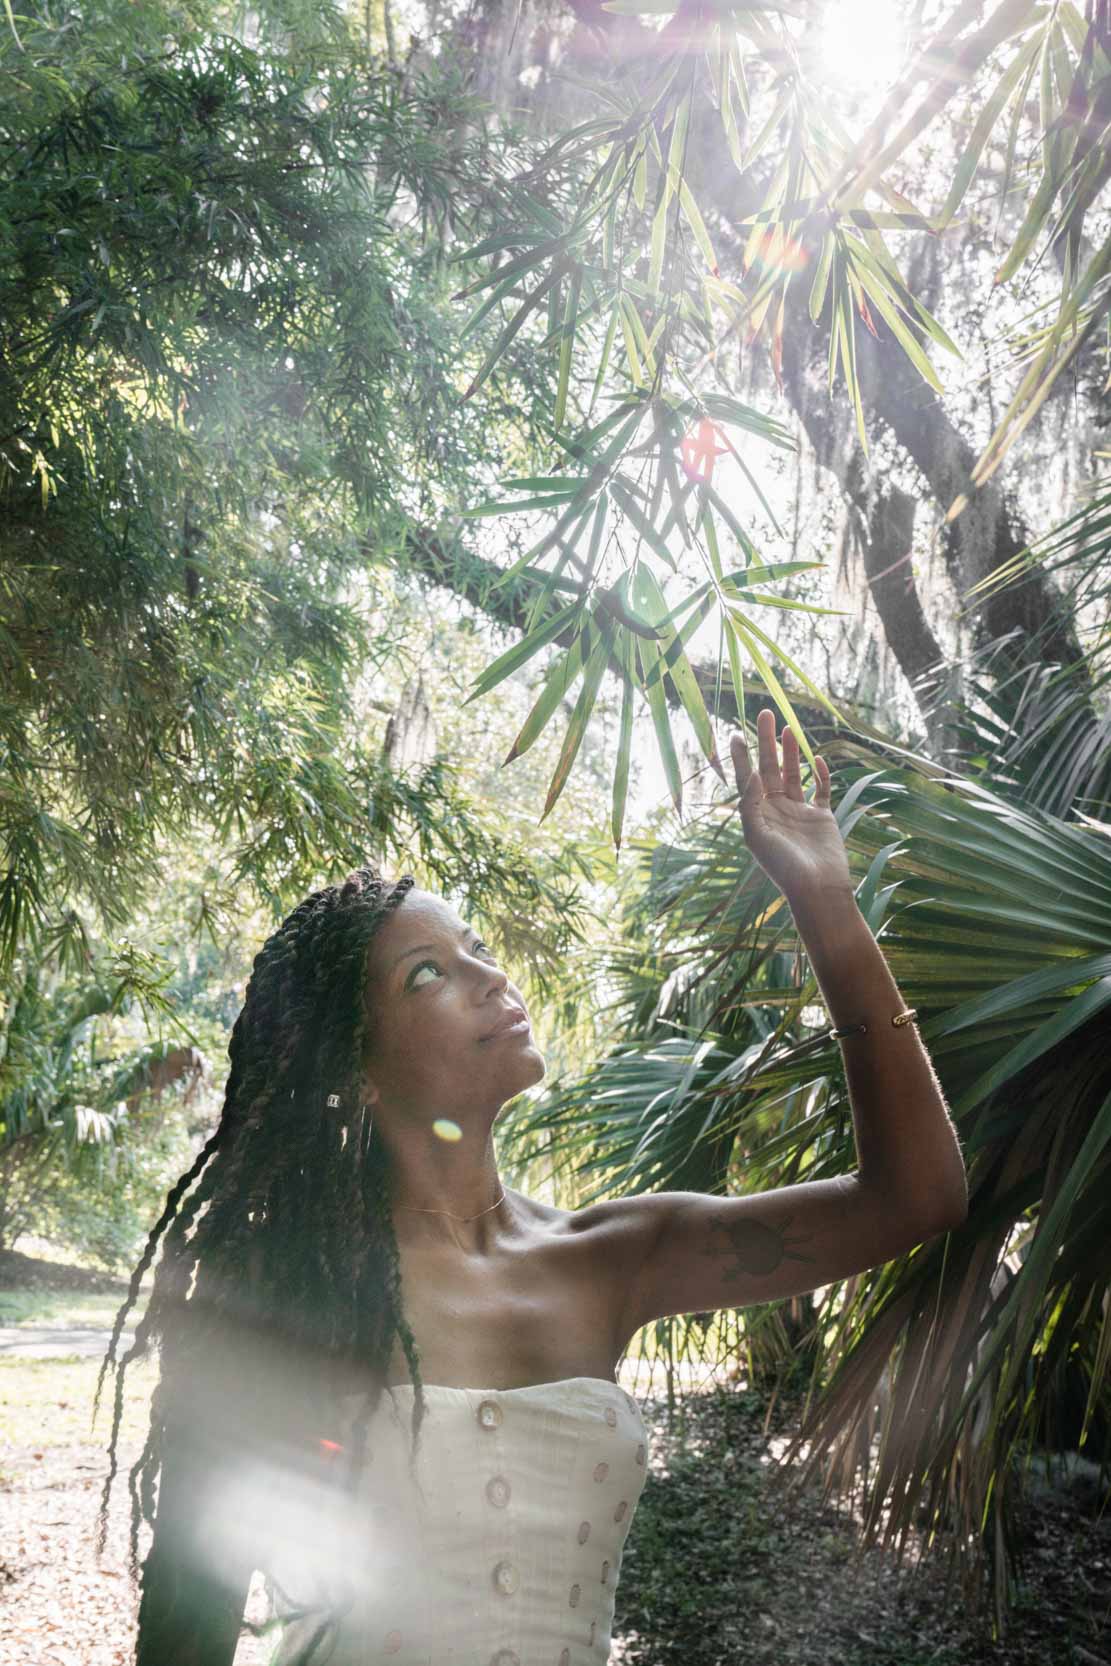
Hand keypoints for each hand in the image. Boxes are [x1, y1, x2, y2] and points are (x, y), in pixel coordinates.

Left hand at [729, 710, 852, 907]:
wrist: (817, 889)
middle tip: (765, 713)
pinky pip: (821, 790)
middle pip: (770, 768)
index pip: (746, 778)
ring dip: (791, 751)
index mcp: (757, 814)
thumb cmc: (782, 866)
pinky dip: (820, 775)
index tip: (735, 732)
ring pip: (794, 774)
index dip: (741, 755)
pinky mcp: (822, 817)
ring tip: (788, 727)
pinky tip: (818, 759)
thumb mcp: (757, 834)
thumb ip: (750, 802)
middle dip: (767, 741)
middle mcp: (776, 810)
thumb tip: (751, 771)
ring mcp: (799, 812)